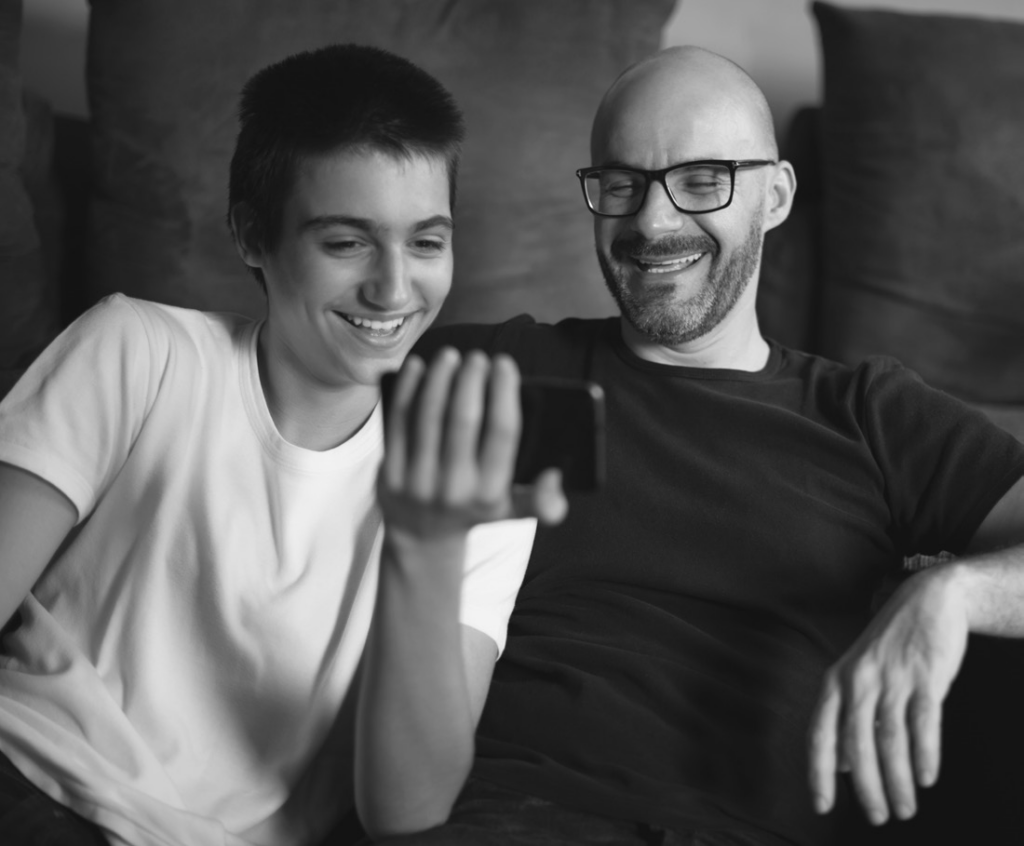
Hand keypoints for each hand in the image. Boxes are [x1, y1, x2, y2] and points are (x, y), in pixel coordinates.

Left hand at [379, 347, 567, 542]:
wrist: (422, 538)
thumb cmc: (473, 509)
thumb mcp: (511, 511)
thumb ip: (542, 501)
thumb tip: (555, 476)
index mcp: (490, 492)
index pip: (502, 432)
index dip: (504, 392)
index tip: (504, 363)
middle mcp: (454, 488)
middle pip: (463, 419)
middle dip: (471, 380)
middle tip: (477, 357)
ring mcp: (418, 481)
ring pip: (429, 416)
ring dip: (440, 379)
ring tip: (450, 356)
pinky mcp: (390, 474)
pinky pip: (399, 422)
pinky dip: (408, 390)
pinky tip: (418, 367)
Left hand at [808, 565, 969, 824]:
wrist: (927, 599)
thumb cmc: (889, 646)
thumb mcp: (857, 675)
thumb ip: (846, 717)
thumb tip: (839, 764)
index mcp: (835, 681)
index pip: (819, 733)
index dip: (818, 771)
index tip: (821, 805)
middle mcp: (858, 680)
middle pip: (856, 744)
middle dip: (866, 787)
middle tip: (877, 817)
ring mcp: (892, 677)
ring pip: (891, 740)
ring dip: (898, 780)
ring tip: (905, 809)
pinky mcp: (926, 676)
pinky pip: (924, 723)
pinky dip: (925, 755)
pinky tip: (927, 778)